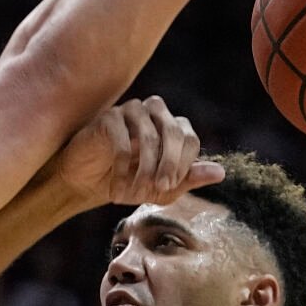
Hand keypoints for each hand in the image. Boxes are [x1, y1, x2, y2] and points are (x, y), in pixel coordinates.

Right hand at [54, 97, 226, 207]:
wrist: (85, 183)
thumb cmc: (126, 182)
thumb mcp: (161, 188)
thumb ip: (189, 179)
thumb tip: (221, 173)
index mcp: (171, 126)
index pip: (190, 139)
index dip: (183, 165)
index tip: (168, 188)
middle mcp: (154, 113)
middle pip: (174, 131)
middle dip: (169, 165)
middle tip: (159, 189)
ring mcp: (130, 111)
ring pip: (149, 136)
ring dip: (144, 170)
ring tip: (134, 193)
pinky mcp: (108, 118)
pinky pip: (122, 142)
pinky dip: (121, 170)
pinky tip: (116, 189)